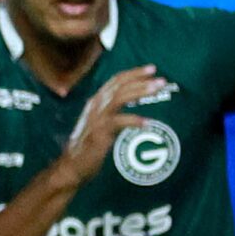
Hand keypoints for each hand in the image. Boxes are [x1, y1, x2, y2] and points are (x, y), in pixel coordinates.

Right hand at [55, 66, 161, 188]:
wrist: (72, 166)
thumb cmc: (89, 146)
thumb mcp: (102, 122)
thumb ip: (115, 110)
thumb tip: (134, 99)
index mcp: (96, 101)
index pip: (116, 81)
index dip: (134, 73)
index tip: (152, 69)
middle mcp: (95, 105)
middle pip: (119, 86)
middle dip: (141, 80)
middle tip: (161, 80)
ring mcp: (96, 118)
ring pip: (119, 98)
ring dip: (139, 92)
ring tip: (156, 91)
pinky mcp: (98, 133)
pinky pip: (118, 122)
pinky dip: (133, 120)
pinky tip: (147, 123)